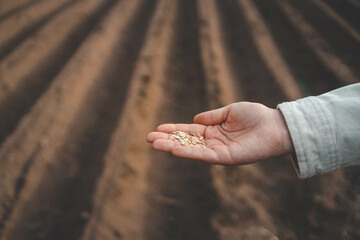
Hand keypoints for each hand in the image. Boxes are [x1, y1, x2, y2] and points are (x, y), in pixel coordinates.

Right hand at [146, 102, 293, 164]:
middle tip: (148, 139)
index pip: (188, 131)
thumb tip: (194, 120)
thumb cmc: (256, 116)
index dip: (173, 130)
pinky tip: (174, 150)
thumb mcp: (230, 111)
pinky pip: (203, 156)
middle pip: (186, 142)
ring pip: (191, 150)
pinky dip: (188, 153)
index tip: (157, 129)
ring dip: (172, 148)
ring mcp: (218, 151)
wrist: (274, 125)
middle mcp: (213, 142)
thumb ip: (212, 116)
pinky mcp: (225, 158)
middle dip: (167, 140)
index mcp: (213, 131)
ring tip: (155, 144)